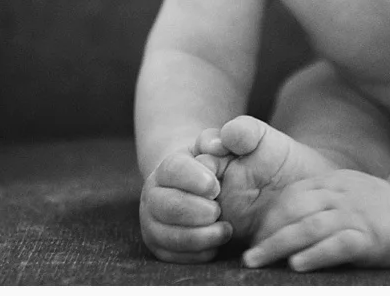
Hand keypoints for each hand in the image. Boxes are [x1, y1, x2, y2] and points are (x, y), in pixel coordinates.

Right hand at [139, 145, 232, 262]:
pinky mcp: (160, 245)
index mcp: (170, 166)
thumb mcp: (230, 145)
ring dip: (197, 237)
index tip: (216, 186)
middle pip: (165, 205)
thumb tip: (217, 144)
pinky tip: (215, 247)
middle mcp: (155, 193)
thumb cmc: (222, 164)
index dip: (193, 178)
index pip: (173, 169)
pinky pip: (171, 256)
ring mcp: (154, 221)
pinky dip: (194, 254)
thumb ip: (235, 134)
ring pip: (165, 234)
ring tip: (225, 231)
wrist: (208, 188)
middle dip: (194, 211)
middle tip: (218, 211)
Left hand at [242, 169, 389, 270]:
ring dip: (280, 244)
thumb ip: (320, 203)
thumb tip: (283, 227)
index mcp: (332, 183)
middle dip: (267, 233)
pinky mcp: (371, 237)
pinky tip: (299, 264)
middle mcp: (341, 195)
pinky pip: (339, 244)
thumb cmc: (379, 211)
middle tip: (249, 256)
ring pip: (310, 226)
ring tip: (260, 261)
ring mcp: (355, 215)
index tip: (254, 238)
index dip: (269, 217)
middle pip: (295, 210)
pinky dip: (316, 254)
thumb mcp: (347, 194)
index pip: (291, 195)